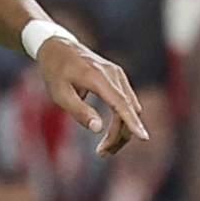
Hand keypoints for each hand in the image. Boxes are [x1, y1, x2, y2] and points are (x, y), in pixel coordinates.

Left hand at [37, 30, 150, 156]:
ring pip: (131, 107)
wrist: (59, 47)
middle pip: (128, 109)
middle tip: (102, 153)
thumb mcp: (59, 94)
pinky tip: (112, 131)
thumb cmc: (55, 72)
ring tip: (105, 148)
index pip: (120, 103)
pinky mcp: (118, 77)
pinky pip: (127, 101)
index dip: (132, 122)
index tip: (143, 138)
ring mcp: (118, 74)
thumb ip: (79, 111)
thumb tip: (98, 129)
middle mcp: (113, 74)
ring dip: (123, 129)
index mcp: (97, 77)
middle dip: (120, 134)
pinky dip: (123, 118)